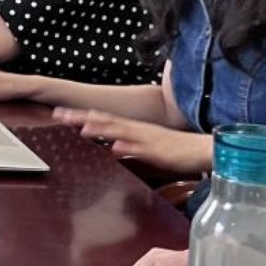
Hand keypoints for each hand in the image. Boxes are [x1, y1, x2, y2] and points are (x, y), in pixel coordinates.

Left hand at [52, 108, 212, 173]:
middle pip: (106, 121)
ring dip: (102, 128)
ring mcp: (149, 140)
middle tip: (57, 113)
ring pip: (122, 131)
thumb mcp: (147, 148)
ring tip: (81, 126)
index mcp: (134, 129)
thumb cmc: (179, 149)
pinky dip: (129, 148)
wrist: (207, 150)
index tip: (59, 113)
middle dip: (82, 117)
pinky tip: (116, 148)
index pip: (103, 118)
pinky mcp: (162, 153)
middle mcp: (138, 130)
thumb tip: (112, 148)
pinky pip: (144, 150)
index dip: (81, 115)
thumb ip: (129, 147)